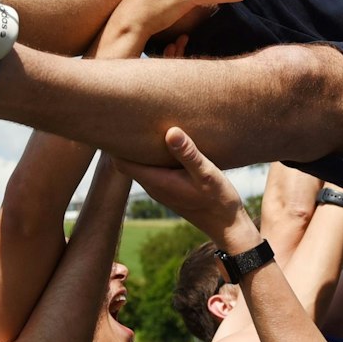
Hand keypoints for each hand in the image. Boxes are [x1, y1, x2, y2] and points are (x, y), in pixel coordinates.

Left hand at [111, 129, 255, 249]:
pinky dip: (153, 153)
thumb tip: (170, 132)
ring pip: (139, 163)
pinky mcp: (169, 187)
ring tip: (147, 123)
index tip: (122, 122)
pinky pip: (152, 167)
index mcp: (156, 181)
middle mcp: (153, 185)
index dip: (115, 143)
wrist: (227, 225)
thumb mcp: (207, 174)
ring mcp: (160, 187)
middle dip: (126, 141)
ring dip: (141, 147)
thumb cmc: (218, 200)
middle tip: (133, 116)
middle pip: (126, 160)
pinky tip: (166, 140)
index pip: (120, 162)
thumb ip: (188, 154)